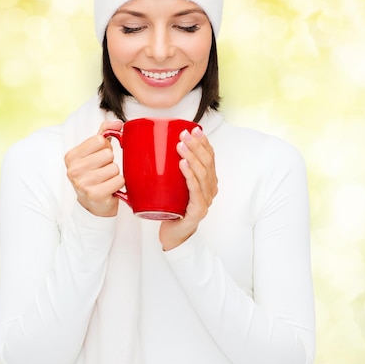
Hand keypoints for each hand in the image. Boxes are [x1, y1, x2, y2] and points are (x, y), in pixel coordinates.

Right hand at [64, 120, 124, 216]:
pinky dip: (119, 184)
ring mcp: (83, 183)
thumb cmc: (94, 174)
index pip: (99, 140)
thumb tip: (118, 122)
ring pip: (115, 168)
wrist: (93, 204)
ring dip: (115, 174)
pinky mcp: (95, 195)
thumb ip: (104, 132)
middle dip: (110, 162)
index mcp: (71, 156)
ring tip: (106, 181)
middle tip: (103, 172)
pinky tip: (110, 189)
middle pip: (108, 154)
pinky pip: (119, 180)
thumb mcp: (94, 152)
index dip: (105, 148)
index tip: (99, 158)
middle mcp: (73, 170)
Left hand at [159, 126, 217, 250]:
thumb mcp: (174, 184)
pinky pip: (195, 190)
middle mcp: (210, 188)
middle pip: (207, 162)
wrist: (173, 235)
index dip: (203, 142)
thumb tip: (154, 146)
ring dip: (192, 156)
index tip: (194, 129)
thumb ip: (171, 168)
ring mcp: (206, 200)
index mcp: (207, 180)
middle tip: (184, 134)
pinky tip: (183, 164)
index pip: (210, 157)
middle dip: (196, 145)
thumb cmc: (172, 208)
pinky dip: (190, 176)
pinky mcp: (198, 210)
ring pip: (202, 174)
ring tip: (181, 145)